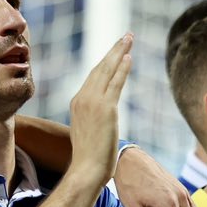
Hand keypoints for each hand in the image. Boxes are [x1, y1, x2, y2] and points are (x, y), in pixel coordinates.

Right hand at [65, 34, 132, 189]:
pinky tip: (129, 57)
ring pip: (107, 70)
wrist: (86, 170)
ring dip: (119, 52)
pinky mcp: (105, 108)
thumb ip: (93, 120)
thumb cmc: (89, 159)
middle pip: (100, 68)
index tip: (115, 52)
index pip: (93, 77)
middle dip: (113, 50)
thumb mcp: (88, 133)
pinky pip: (115, 82)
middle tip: (125, 36)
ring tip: (129, 38)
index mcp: (77, 103)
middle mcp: (82, 98)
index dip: (105, 62)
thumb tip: (102, 121)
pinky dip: (122, 68)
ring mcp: (93, 102)